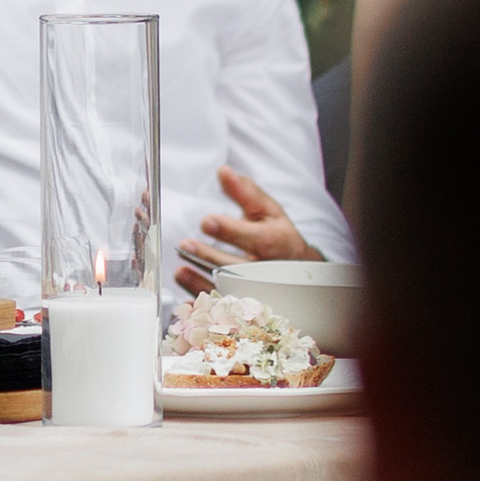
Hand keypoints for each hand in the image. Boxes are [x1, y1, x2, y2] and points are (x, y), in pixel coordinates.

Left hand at [173, 165, 323, 294]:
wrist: (299, 274)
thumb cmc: (279, 237)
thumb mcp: (268, 212)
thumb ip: (246, 193)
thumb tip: (223, 171)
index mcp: (276, 243)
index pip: (256, 239)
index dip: (231, 231)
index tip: (207, 221)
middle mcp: (267, 271)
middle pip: (238, 266)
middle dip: (210, 256)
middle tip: (185, 245)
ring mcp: (255, 291)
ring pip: (228, 290)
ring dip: (200, 281)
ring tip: (180, 269)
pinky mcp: (243, 306)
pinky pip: (222, 309)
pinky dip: (202, 303)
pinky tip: (186, 295)